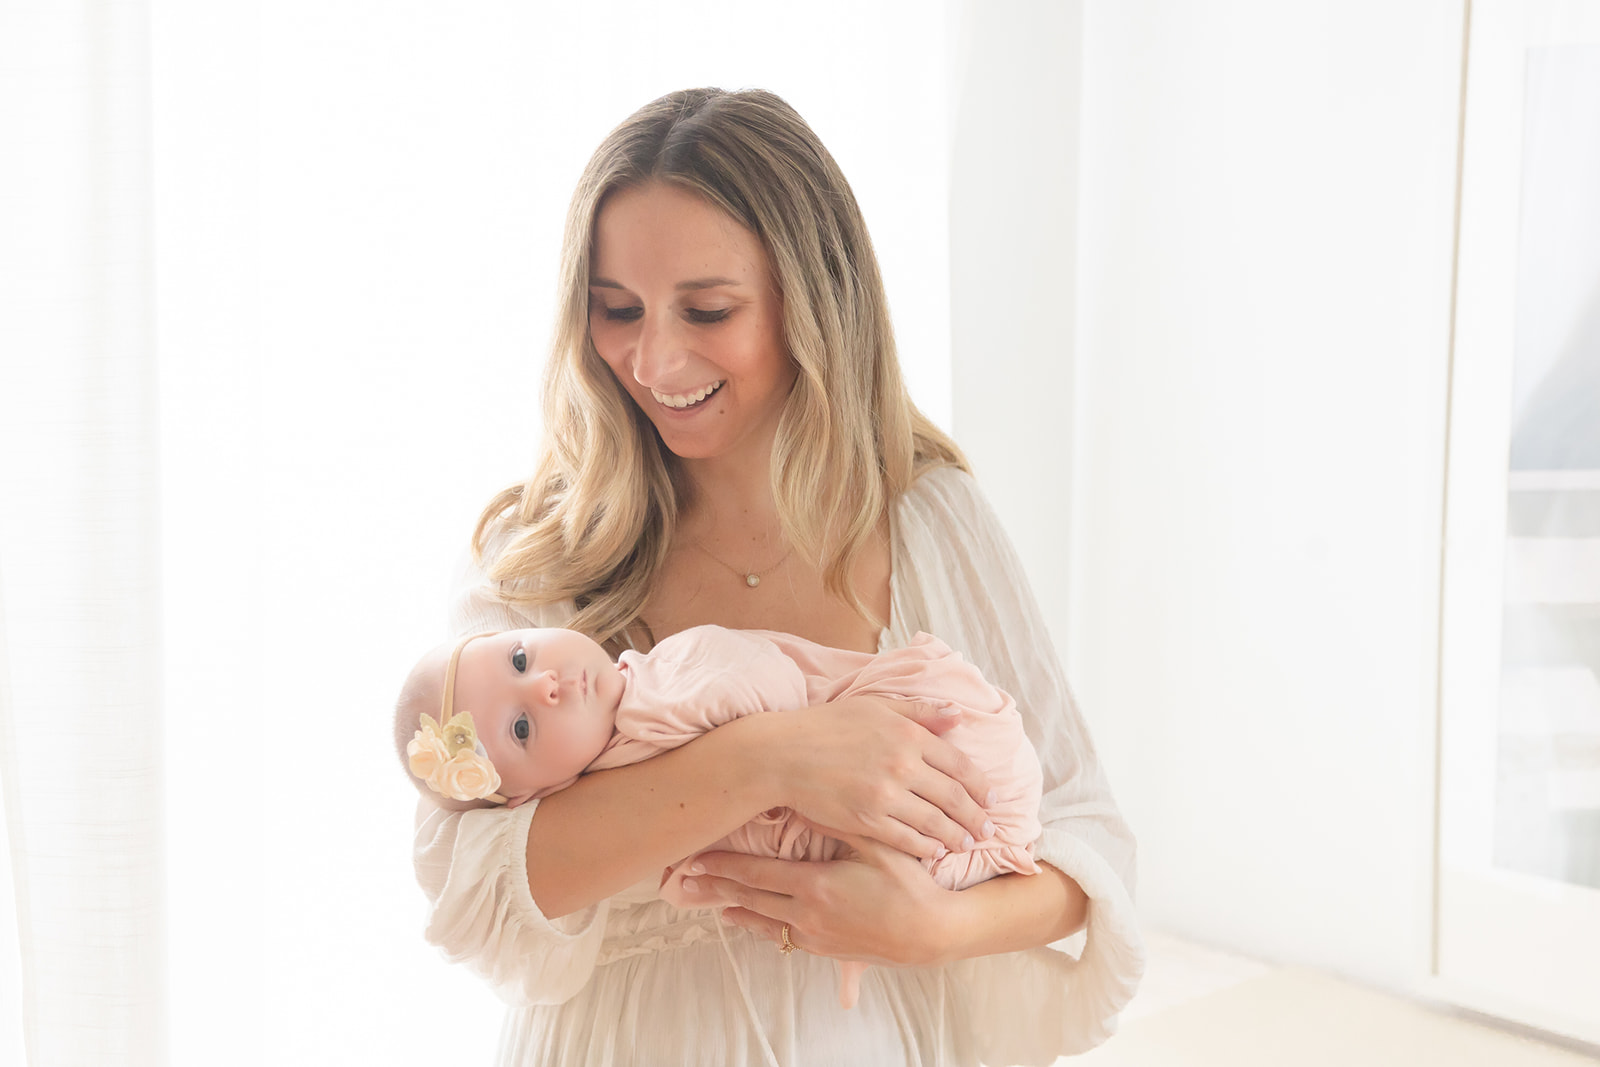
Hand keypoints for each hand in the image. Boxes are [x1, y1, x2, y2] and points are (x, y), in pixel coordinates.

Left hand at [676, 836, 961, 966]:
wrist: (933, 934)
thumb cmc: (911, 886)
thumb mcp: (879, 847)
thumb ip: (840, 824)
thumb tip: (804, 801)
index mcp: (816, 886)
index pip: (757, 873)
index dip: (725, 864)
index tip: (697, 857)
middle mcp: (808, 915)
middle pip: (752, 898)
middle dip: (720, 886)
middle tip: (690, 879)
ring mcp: (817, 937)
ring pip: (764, 923)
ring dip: (738, 910)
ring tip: (714, 902)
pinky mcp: (828, 951)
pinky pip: (785, 938)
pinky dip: (764, 927)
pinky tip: (756, 923)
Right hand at [759, 695, 995, 858]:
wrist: (782, 754)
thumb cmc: (826, 725)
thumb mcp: (875, 707)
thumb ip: (919, 712)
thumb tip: (957, 716)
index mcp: (907, 734)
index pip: (958, 763)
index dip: (980, 784)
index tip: (993, 797)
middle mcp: (902, 765)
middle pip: (953, 797)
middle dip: (976, 817)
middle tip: (989, 830)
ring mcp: (885, 795)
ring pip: (934, 822)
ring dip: (956, 836)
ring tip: (967, 844)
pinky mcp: (866, 820)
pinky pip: (906, 838)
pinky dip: (925, 847)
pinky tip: (934, 852)